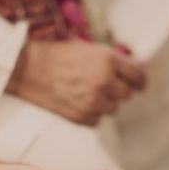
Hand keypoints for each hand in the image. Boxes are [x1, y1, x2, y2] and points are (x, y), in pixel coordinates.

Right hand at [6, 40, 145, 124]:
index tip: (138, 85)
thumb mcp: (89, 49)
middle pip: (126, 95)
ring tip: (85, 92)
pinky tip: (77, 101)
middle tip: (102, 85)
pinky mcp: (82, 116)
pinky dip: (91, 113)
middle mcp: (104, 81)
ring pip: (112, 109)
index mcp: (108, 60)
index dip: (139, 81)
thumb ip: (116, 60)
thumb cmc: (58, 55)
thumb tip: (140, 67)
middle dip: (118, 91)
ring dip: (104, 102)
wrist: (28, 69)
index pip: (138, 77)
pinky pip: (97, 119)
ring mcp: (94, 101)